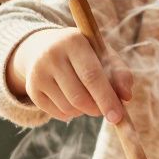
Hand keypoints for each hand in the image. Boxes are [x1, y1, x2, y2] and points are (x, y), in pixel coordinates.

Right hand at [6, 28, 133, 122]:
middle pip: (79, 97)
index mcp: (73, 41)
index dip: (107, 99)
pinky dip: (72, 114)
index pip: (92, 75)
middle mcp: (51, 55)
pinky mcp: (32, 89)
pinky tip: (72, 99)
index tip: (118, 117)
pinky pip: (58, 113)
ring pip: (69, 108)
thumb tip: (126, 97)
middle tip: (106, 111)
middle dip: (97, 109)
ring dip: (84, 111)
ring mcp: (38, 73)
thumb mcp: (102, 54)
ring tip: (87, 98)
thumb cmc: (83, 53)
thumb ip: (119, 72)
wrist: (44, 47)